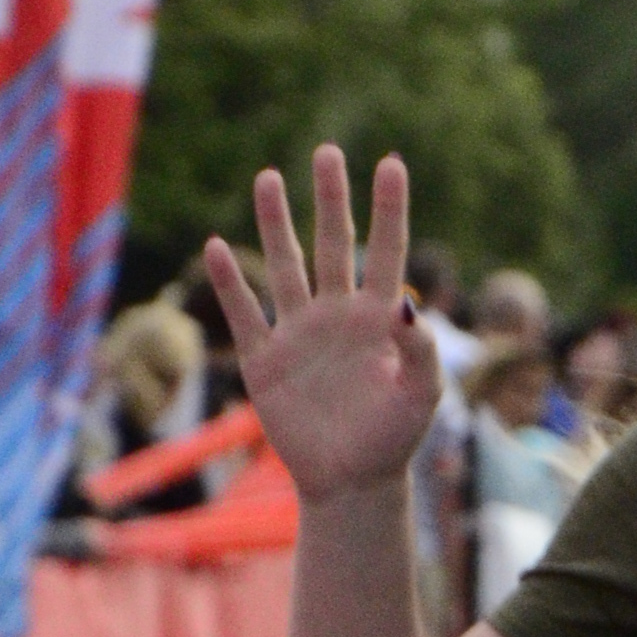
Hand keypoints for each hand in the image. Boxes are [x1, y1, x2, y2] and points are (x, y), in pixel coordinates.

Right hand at [200, 147, 442, 504]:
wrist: (350, 483)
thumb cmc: (393, 440)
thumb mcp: (420, 396)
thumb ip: (420, 350)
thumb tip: (406, 301)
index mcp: (379, 318)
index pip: (387, 251)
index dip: (389, 209)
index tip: (392, 164)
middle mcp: (337, 315)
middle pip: (333, 244)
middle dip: (330, 200)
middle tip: (326, 153)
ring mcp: (298, 333)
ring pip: (286, 266)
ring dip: (277, 224)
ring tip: (269, 177)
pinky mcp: (264, 359)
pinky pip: (244, 313)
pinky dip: (230, 284)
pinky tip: (216, 247)